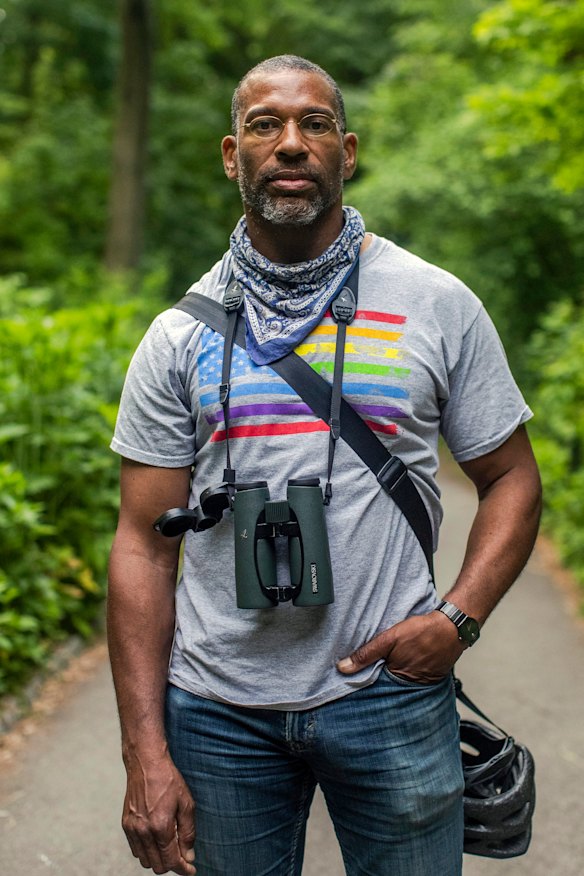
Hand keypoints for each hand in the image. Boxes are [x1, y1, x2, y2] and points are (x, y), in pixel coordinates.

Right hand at [122, 750, 195, 874]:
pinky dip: (147, 851)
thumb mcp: (186, 804)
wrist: (146, 763)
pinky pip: (136, 850)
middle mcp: (143, 832)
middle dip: (172, 865)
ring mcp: (132, 829)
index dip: (183, 869)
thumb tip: (189, 856)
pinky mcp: (125, 824)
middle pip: (157, 866)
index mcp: (160, 827)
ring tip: (170, 847)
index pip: (171, 861)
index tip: (191, 871)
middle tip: (183, 857)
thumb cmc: (169, 780)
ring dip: (158, 860)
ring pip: (145, 861)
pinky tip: (157, 840)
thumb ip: (188, 833)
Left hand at [336, 611, 465, 683]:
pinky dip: (407, 672)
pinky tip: (406, 662)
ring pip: (400, 682)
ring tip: (390, 664)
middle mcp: (409, 686)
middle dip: (378, 680)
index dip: (364, 680)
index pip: (374, 686)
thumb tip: (343, 668)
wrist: (451, 627)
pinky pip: (414, 678)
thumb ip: (366, 654)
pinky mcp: (430, 677)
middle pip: (387, 686)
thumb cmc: (421, 632)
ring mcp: (422, 683)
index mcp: (396, 679)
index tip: (353, 679)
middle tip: (370, 670)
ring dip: (393, 676)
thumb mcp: (388, 639)